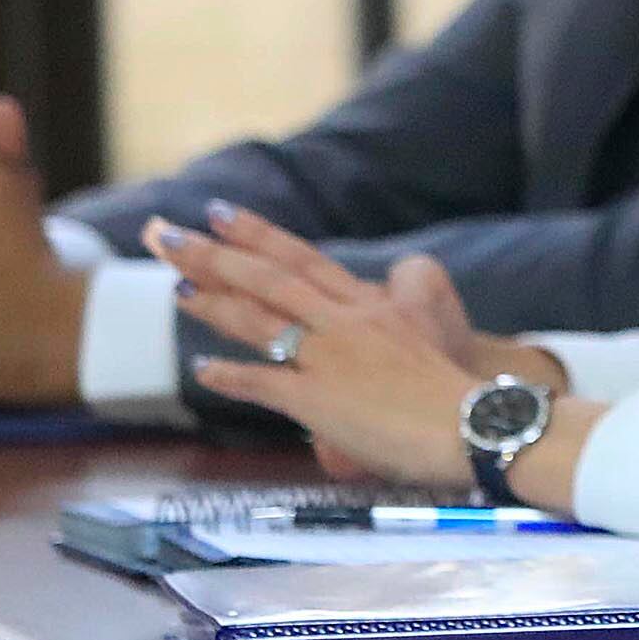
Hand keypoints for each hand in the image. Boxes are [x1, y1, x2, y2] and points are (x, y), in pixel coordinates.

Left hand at [167, 211, 499, 483]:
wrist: (472, 425)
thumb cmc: (458, 387)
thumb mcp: (435, 324)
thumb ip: (406, 294)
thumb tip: (396, 275)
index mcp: (370, 306)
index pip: (303, 260)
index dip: (258, 235)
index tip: (221, 215)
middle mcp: (343, 322)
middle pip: (268, 279)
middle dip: (213, 255)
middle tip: (167, 235)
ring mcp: (327, 358)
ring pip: (258, 320)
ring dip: (212, 302)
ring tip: (177, 287)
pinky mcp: (316, 400)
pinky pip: (261, 383)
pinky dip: (228, 376)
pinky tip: (200, 369)